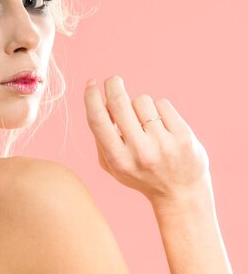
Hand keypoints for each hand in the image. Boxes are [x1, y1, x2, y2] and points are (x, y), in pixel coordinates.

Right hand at [83, 75, 210, 206]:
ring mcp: (164, 144)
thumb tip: (101, 100)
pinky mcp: (184, 136)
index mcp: (118, 159)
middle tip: (113, 80)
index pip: (98, 120)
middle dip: (113, 84)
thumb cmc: (139, 173)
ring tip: (144, 121)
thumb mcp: (112, 164)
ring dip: (139, 105)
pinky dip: (158, 109)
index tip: (91, 84)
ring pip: (142, 100)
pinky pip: (162, 104)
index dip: (91, 97)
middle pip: (120, 103)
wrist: (180, 193)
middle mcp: (140, 152)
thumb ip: (101, 136)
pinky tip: (161, 124)